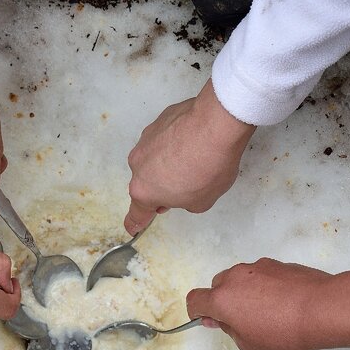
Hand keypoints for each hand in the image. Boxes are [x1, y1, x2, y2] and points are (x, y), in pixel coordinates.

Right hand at [125, 80, 254, 234]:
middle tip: (187, 184)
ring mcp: (145, 141)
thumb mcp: (202, 202)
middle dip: (163, 185)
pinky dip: (175, 142)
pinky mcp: (157, 122)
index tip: (134, 226)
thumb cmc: (208, 166)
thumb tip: (183, 194)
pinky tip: (194, 142)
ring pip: (155, 158)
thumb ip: (186, 203)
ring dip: (169, 162)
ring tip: (195, 159)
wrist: (216, 126)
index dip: (136, 222)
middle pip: (148, 182)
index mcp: (145, 191)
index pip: (137, 213)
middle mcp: (138, 165)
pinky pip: (164, 138)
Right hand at [186, 258, 349, 349]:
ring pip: (239, 279)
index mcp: (222, 299)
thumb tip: (224, 320)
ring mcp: (257, 267)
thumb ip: (230, 331)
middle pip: (217, 286)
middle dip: (223, 302)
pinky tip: (282, 303)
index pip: (195, 300)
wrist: (322, 308)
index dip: (197, 312)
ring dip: (244, 293)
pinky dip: (264, 286)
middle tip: (241, 321)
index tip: (209, 321)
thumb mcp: (250, 345)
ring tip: (266, 313)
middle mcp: (234, 277)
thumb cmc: (285, 332)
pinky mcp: (277, 264)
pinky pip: (260, 275)